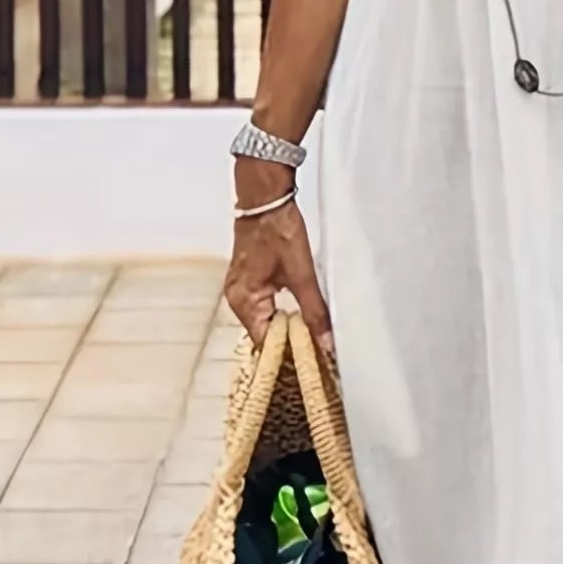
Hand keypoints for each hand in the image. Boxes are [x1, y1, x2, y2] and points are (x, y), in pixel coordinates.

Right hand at [224, 194, 332, 350]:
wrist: (267, 199)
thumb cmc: (278, 230)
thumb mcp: (302, 275)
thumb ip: (315, 312)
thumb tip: (325, 342)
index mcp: (245, 301)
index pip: (265, 343)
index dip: (289, 354)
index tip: (311, 364)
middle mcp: (237, 299)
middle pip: (264, 334)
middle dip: (289, 344)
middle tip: (317, 355)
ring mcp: (241, 289)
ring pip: (265, 321)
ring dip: (286, 330)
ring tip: (312, 341)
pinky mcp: (249, 280)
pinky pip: (265, 307)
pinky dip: (281, 315)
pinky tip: (299, 320)